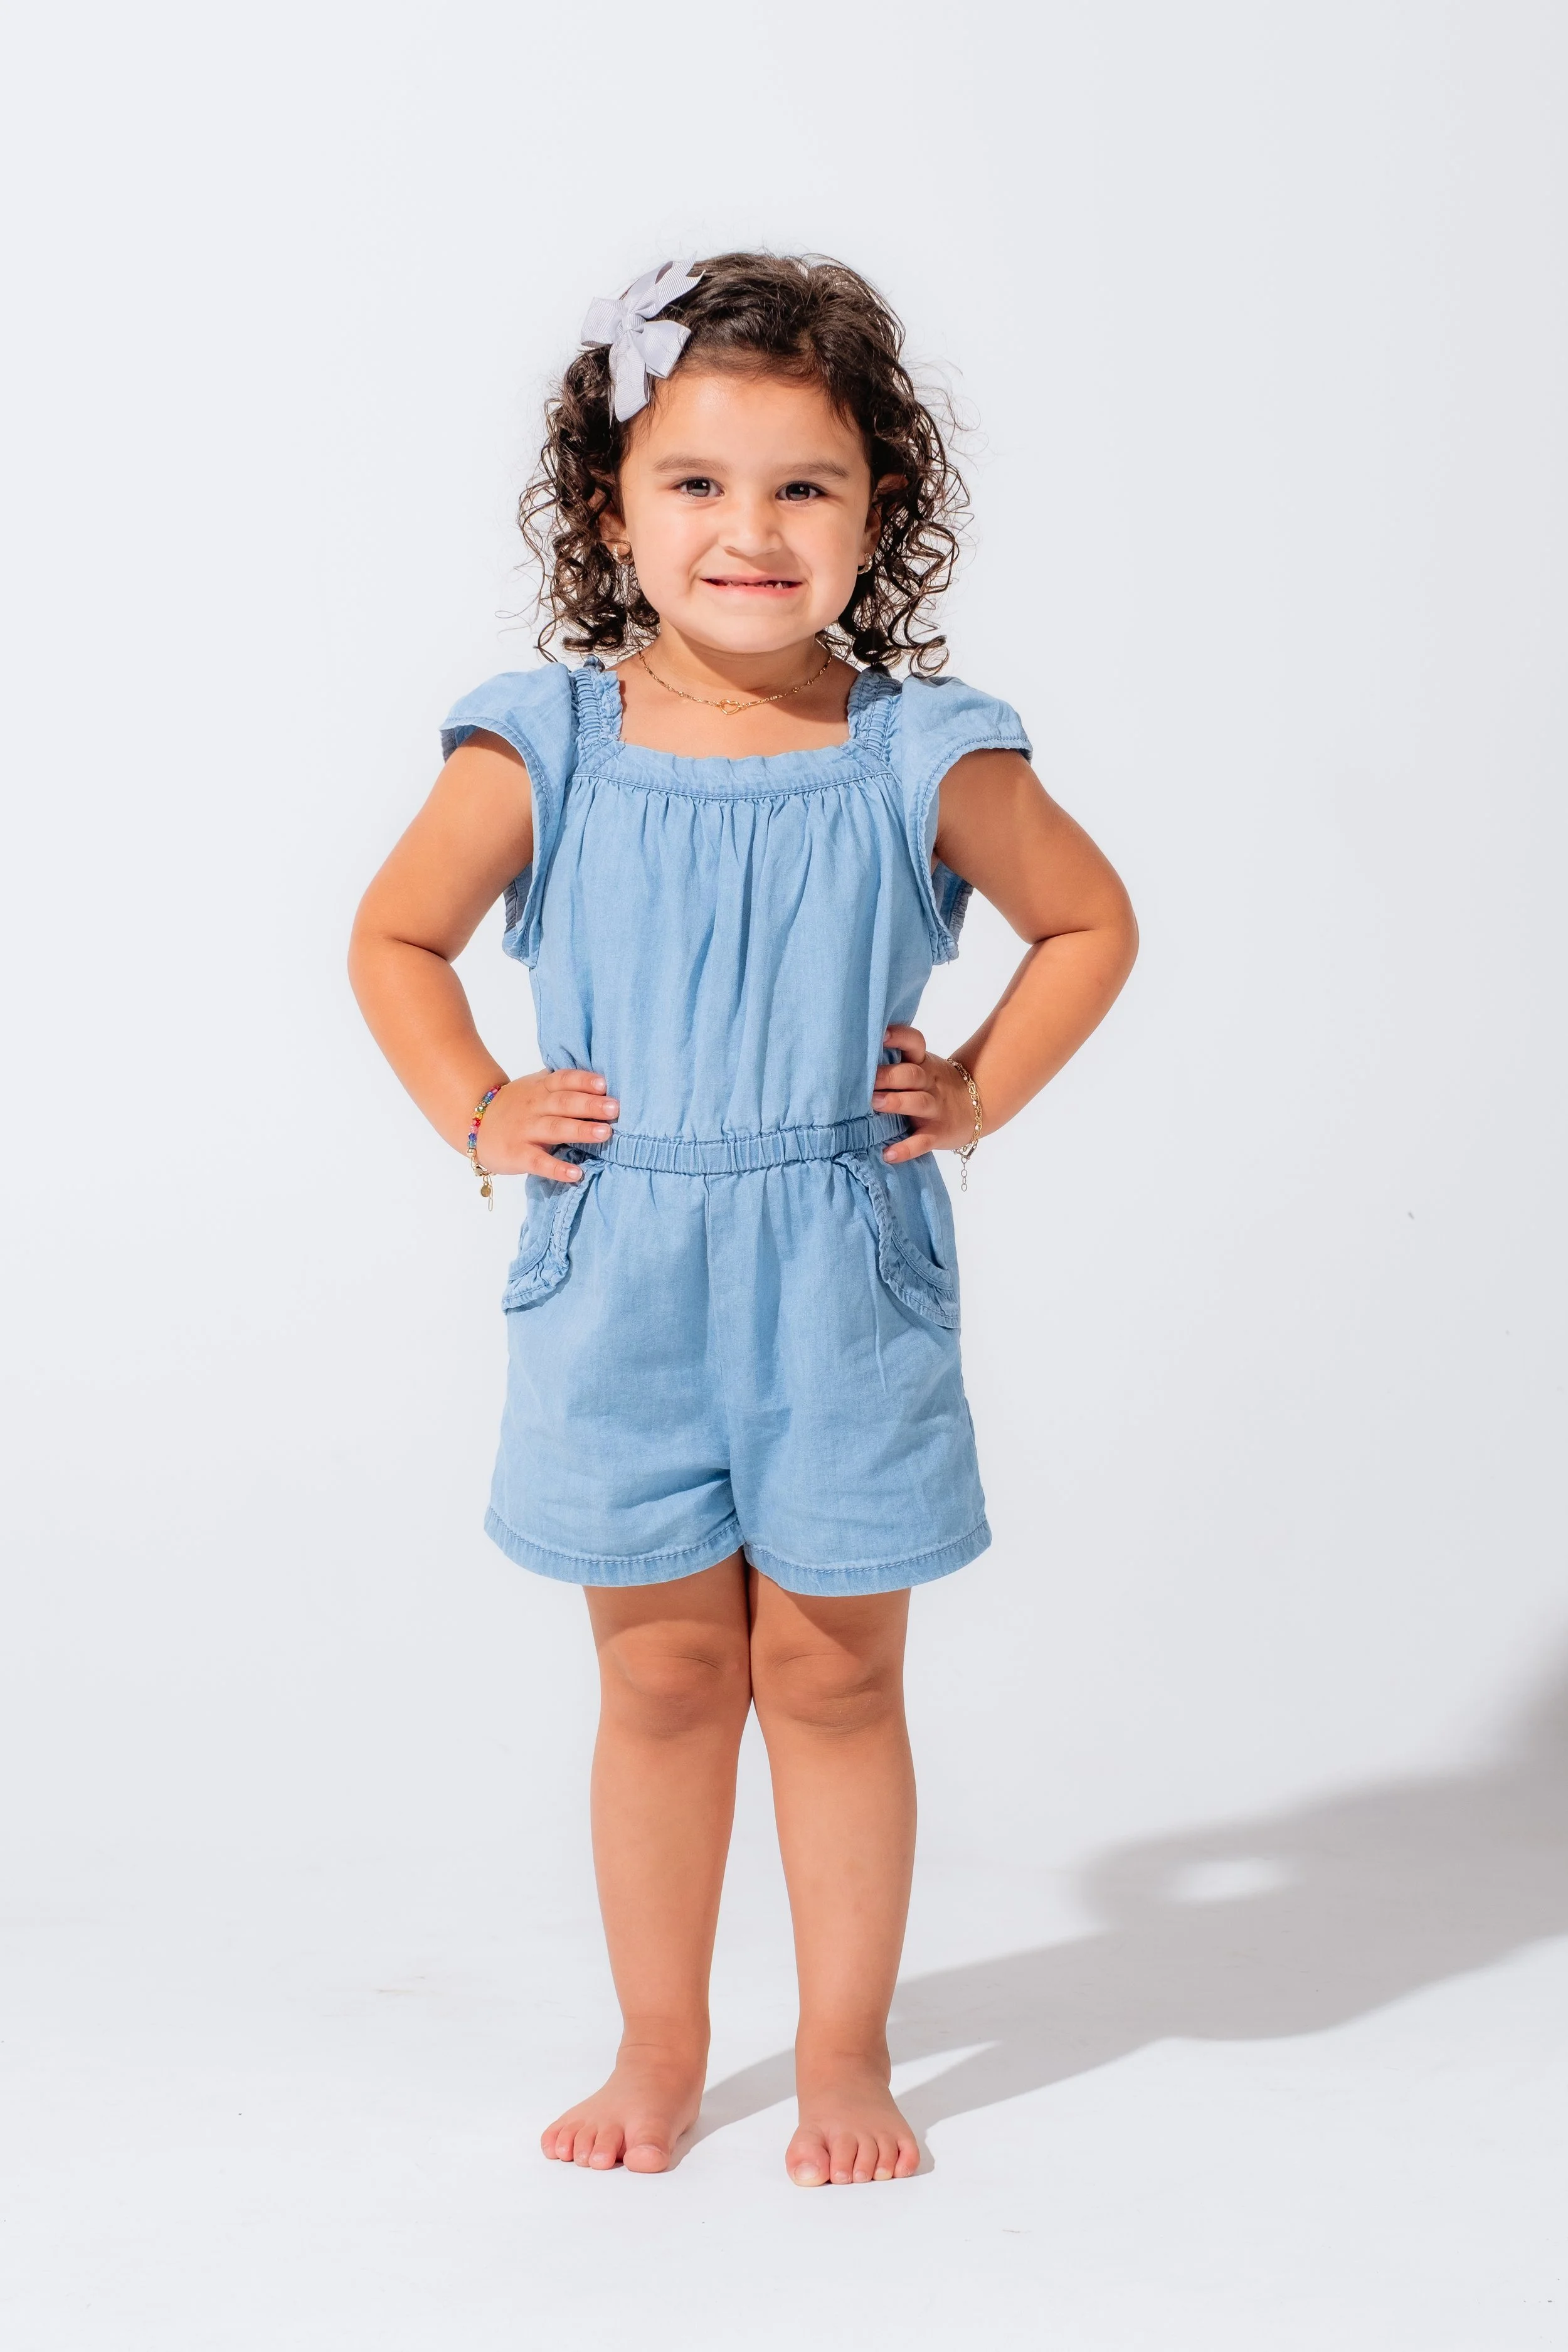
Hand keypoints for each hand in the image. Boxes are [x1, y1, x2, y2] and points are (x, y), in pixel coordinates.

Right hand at [473, 1068, 618, 1182]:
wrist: (473, 1123)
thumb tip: (602, 1082)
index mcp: (541, 1088)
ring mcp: (525, 1130)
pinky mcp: (517, 1154)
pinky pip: (538, 1162)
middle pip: (564, 1102)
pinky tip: (575, 1174)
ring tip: (605, 1134)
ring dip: (581, 1130)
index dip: (583, 1080)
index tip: (604, 1084)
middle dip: (590, 1105)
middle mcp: (534, 1107)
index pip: (563, 1079)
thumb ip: (561, 1085)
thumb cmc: (516, 1107)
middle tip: (615, 1109)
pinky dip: (557, 1169)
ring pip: (555, 1128)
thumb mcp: (534, 1088)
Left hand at [870, 1025, 975, 1163]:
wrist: (976, 1106)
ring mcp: (935, 1108)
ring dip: (896, 1102)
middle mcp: (930, 1083)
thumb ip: (897, 1061)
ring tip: (875, 1103)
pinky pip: (922, 1142)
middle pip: (911, 1074)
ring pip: (918, 1103)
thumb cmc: (935, 1084)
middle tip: (866, 1078)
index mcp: (923, 1063)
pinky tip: (888, 1154)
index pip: (914, 1043)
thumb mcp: (923, 1066)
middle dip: (889, 1075)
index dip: (899, 1037)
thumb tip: (855, 1056)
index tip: (880, 1035)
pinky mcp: (937, 1133)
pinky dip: (906, 1149)